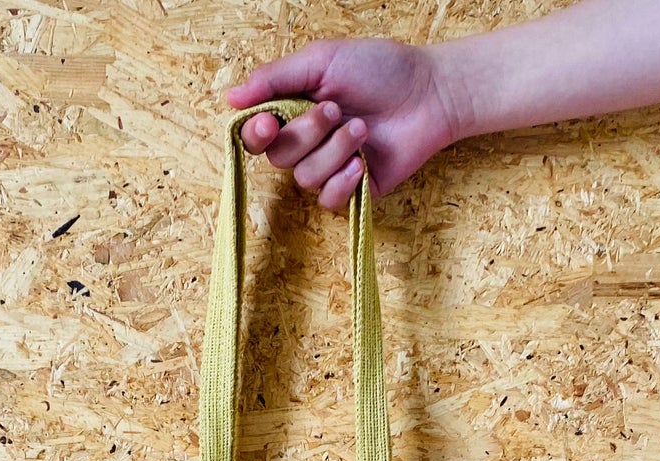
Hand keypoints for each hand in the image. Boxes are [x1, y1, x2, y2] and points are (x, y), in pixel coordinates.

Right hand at [225, 39, 463, 210]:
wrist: (429, 93)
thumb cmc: (380, 69)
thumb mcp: (321, 60)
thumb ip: (274, 78)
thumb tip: (231, 97)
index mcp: (293, 111)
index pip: (255, 136)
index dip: (256, 135)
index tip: (269, 123)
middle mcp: (307, 143)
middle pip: (279, 158)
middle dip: (306, 133)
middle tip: (335, 110)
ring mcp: (329, 168)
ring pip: (305, 178)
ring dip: (334, 151)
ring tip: (363, 128)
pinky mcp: (352, 191)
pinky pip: (328, 201)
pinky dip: (343, 182)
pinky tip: (362, 164)